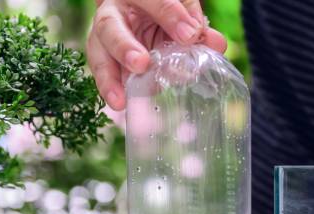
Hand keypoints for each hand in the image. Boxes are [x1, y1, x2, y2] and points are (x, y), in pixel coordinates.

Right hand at [87, 0, 227, 110]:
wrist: (145, 13)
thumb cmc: (164, 8)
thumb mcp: (180, 6)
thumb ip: (195, 20)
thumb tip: (215, 43)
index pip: (150, 0)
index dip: (169, 16)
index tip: (190, 35)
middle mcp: (113, 14)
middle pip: (109, 28)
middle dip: (124, 47)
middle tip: (141, 64)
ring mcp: (104, 38)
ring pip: (99, 54)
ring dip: (109, 78)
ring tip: (119, 101)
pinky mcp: (106, 60)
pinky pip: (107, 74)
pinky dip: (114, 89)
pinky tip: (123, 104)